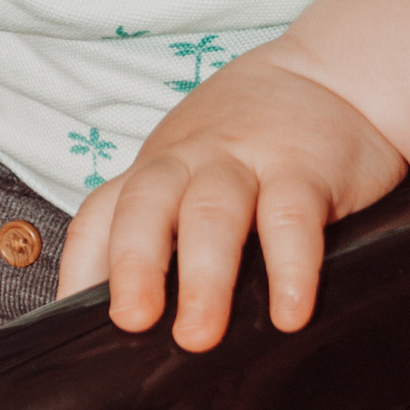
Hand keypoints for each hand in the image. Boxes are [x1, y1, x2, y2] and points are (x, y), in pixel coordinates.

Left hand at [56, 55, 408, 350]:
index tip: (73, 322)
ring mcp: (248, 160)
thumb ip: (170, 229)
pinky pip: (293, 219)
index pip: (100, 215)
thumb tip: (138, 322)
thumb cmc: (257, 138)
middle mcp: (191, 161)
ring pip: (212, 214)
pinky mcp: (306, 168)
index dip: (80, 268)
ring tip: (199, 335)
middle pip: (147, 208)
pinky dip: (290, 268)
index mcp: (158, 170)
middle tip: (132, 323)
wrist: (335, 73)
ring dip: (203, 278)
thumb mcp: (197, 169)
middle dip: (134, 266)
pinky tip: (289, 311)